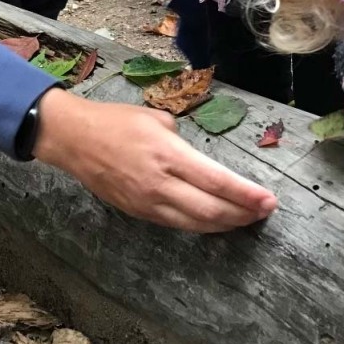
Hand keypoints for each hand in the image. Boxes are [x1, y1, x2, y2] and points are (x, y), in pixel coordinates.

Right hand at [33, 88, 277, 232]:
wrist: (75, 139)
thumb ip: (180, 141)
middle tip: (264, 211)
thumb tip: (194, 157)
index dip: (246, 194)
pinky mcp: (139, 213)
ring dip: (225, 224)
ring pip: (196, 224)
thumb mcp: (155, 118)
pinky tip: (213, 219)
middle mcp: (160, 183)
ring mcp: (148, 203)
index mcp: (167, 154)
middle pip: (211, 210)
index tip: (268, 199)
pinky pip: (176, 224)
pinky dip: (200, 224)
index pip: (216, 181)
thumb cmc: (115, 121)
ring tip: (245, 218)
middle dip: (243, 214)